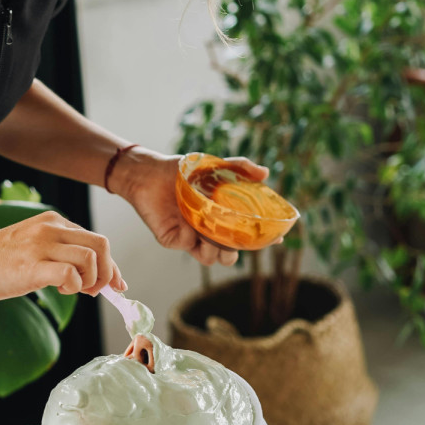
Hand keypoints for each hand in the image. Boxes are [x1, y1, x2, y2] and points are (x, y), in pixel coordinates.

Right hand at [0, 210, 125, 301]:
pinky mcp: (30, 266)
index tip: (118, 285)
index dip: (113, 266)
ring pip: (91, 258)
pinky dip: (74, 286)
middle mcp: (51, 228)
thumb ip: (61, 253)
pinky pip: (70, 273)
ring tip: (72, 290)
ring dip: (90, 281)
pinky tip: (60, 291)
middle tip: (93, 292)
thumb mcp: (34, 247)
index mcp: (54, 222)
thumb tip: (93, 277)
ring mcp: (40, 245)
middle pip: (102, 245)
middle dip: (108, 273)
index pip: (98, 240)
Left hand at [110, 149, 275, 266]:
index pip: (245, 234)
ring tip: (214, 235)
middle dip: (236, 253)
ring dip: (219, 251)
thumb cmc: (182, 171)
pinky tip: (194, 228)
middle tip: (236, 241)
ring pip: (213, 258)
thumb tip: (265, 172)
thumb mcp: (214, 167)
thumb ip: (239, 168)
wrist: (149, 173)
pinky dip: (197, 242)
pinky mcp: (174, 239)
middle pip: (230, 254)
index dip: (261, 239)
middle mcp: (208, 229)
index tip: (275, 237)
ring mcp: (191, 236)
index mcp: (221, 217)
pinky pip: (192, 249)